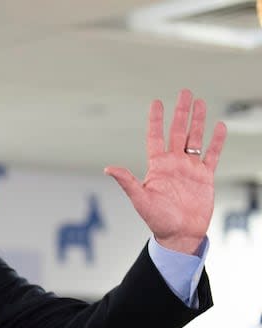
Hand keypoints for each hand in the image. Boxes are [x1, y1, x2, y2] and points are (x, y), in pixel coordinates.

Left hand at [105, 89, 226, 254]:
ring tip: (200, 102)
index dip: (156, 119)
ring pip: (195, 139)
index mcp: (157, 166)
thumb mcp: (139, 199)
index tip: (157, 102)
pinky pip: (211, 155)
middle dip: (181, 112)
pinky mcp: (205, 177)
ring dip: (198, 121)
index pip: (156, 136)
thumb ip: (127, 181)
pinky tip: (219, 126)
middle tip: (185, 92)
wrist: (179, 235)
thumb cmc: (157, 219)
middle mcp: (173, 164)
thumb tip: (107, 168)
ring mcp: (189, 169)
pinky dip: (216, 141)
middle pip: (178, 131)